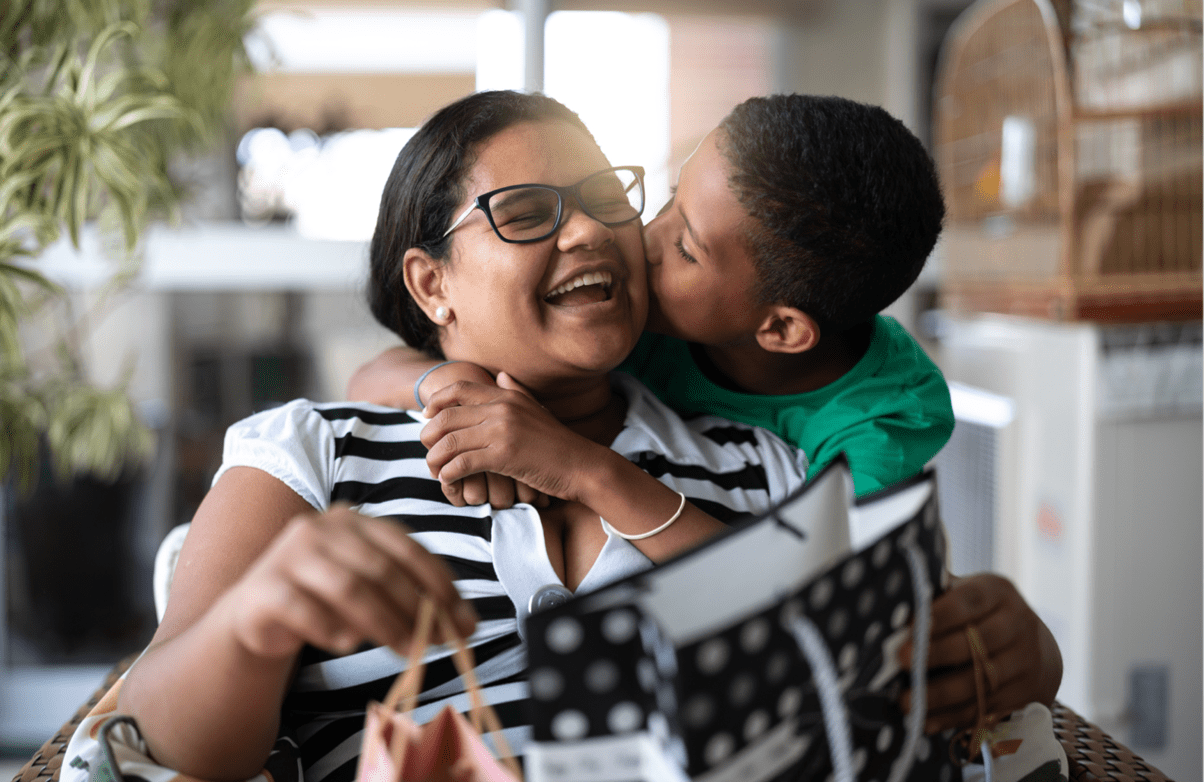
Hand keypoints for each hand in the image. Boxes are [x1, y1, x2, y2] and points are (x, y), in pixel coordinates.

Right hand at [215, 504, 476, 659]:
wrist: (255, 610)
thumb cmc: (323, 597)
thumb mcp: (369, 587)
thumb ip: (411, 594)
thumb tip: (465, 624)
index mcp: (353, 520)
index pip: (406, 548)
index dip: (439, 584)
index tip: (462, 619)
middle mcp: (320, 528)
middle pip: (380, 569)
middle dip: (416, 609)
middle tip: (437, 643)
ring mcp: (289, 554)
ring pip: (348, 589)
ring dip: (385, 624)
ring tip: (407, 652)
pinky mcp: (265, 588)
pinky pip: (307, 612)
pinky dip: (333, 631)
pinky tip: (347, 644)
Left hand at [421, 372, 604, 503]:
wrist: (582, 466)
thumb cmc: (558, 443)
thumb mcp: (537, 409)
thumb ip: (516, 391)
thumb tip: (500, 374)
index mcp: (507, 396)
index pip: (459, 388)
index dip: (436, 400)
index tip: (426, 415)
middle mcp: (502, 408)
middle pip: (447, 415)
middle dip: (428, 433)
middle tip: (426, 448)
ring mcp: (502, 431)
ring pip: (449, 440)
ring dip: (435, 458)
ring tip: (435, 469)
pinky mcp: (503, 455)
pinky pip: (462, 463)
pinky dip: (449, 474)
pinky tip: (449, 481)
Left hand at [899, 573, 1062, 732]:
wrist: (1035, 648)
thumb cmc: (981, 616)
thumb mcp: (965, 594)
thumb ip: (933, 596)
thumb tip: (890, 603)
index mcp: (997, 592)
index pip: (968, 601)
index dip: (940, 615)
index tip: (909, 627)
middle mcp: (1018, 624)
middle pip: (976, 642)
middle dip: (935, 653)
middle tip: (900, 661)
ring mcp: (1025, 661)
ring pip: (980, 680)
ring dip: (939, 694)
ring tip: (905, 701)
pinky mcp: (1025, 694)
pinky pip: (985, 708)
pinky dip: (952, 717)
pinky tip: (926, 721)